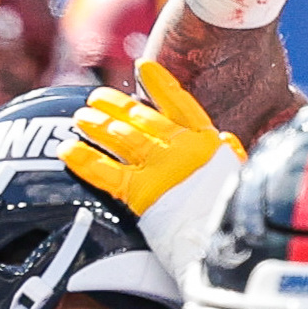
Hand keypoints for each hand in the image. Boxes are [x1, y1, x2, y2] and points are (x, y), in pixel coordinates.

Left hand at [65, 62, 245, 284]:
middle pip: (141, 118)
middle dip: (116, 106)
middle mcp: (179, 148)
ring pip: (120, 138)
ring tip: (80, 117)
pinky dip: (83, 159)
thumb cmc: (233, 213)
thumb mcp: (241, 175)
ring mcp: (158, 167)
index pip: (179, 103)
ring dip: (96, 126)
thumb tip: (226, 140)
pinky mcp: (140, 192)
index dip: (159, 84)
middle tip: (97, 98)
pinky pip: (104, 171)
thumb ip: (230, 155)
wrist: (229, 241)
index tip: (143, 67)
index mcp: (206, 143)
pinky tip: (66, 149)